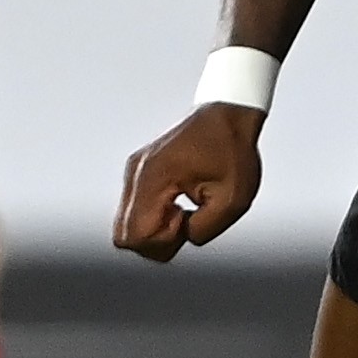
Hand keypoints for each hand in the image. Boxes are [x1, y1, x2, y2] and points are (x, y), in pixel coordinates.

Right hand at [114, 100, 262, 261]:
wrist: (227, 116)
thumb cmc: (232, 151)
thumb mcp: (233, 200)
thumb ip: (203, 230)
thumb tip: (184, 238)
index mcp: (155, 177)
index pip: (135, 235)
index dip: (162, 241)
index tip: (184, 219)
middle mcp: (137, 174)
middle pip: (124, 237)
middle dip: (156, 241)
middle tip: (184, 220)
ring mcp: (134, 173)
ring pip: (127, 227)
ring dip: (156, 230)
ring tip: (182, 211)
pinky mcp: (139, 174)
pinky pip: (135, 213)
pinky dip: (155, 218)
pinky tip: (178, 205)